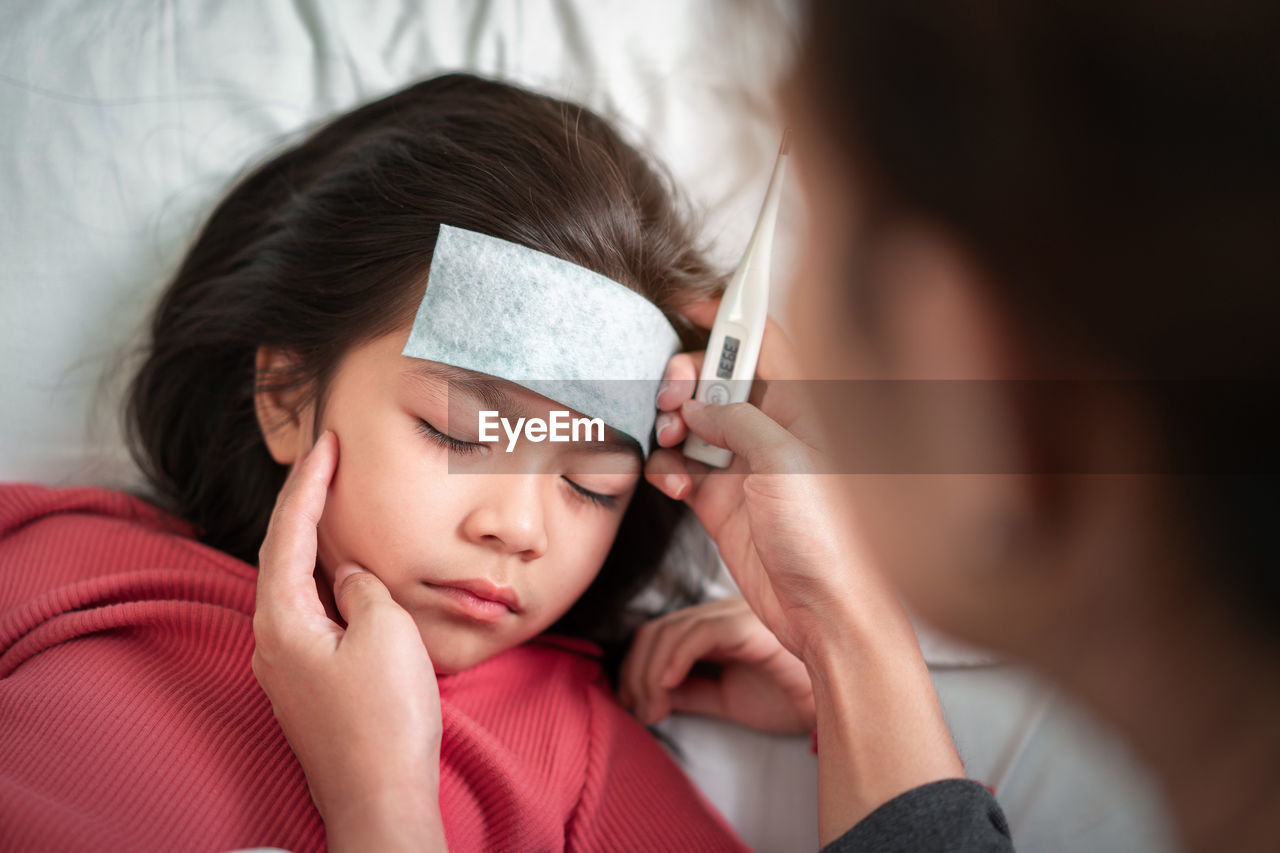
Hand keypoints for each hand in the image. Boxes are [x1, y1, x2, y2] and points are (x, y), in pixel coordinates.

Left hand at [252, 430, 447, 851]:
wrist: (380, 798)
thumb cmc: (384, 720)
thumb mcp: (385, 633)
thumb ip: (362, 589)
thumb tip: (348, 578)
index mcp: (283, 621)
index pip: (289, 534)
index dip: (308, 485)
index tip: (324, 444)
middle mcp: (272, 642)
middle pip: (282, 557)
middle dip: (304, 507)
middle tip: (325, 463)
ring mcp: (287, 669)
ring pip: (295, 589)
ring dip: (314, 545)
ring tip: (335, 507)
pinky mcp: (309, 688)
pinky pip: (311, 618)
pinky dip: (326, 584)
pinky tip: (346, 579)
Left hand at [618, 597, 814, 733]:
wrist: (837, 704)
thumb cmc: (792, 698)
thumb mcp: (727, 698)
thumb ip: (692, 691)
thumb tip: (652, 695)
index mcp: (717, 628)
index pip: (660, 634)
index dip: (636, 667)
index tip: (634, 706)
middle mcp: (722, 615)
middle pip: (657, 630)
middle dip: (636, 672)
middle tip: (639, 712)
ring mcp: (736, 615)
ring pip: (671, 631)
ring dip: (650, 675)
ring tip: (653, 710)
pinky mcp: (749, 626)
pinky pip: (699, 634)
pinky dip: (674, 659)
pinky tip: (666, 688)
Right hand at [648, 302, 964, 841]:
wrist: (826, 616)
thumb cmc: (833, 542)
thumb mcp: (786, 462)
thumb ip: (737, 420)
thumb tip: (699, 401)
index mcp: (807, 408)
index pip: (765, 343)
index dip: (729, 319)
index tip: (691, 303)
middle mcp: (775, 432)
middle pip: (718, 379)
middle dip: (687, 381)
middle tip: (673, 398)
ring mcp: (746, 467)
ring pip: (693, 422)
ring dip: (671, 424)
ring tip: (669, 440)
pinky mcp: (722, 502)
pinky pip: (682, 467)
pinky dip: (668, 469)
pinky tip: (675, 482)